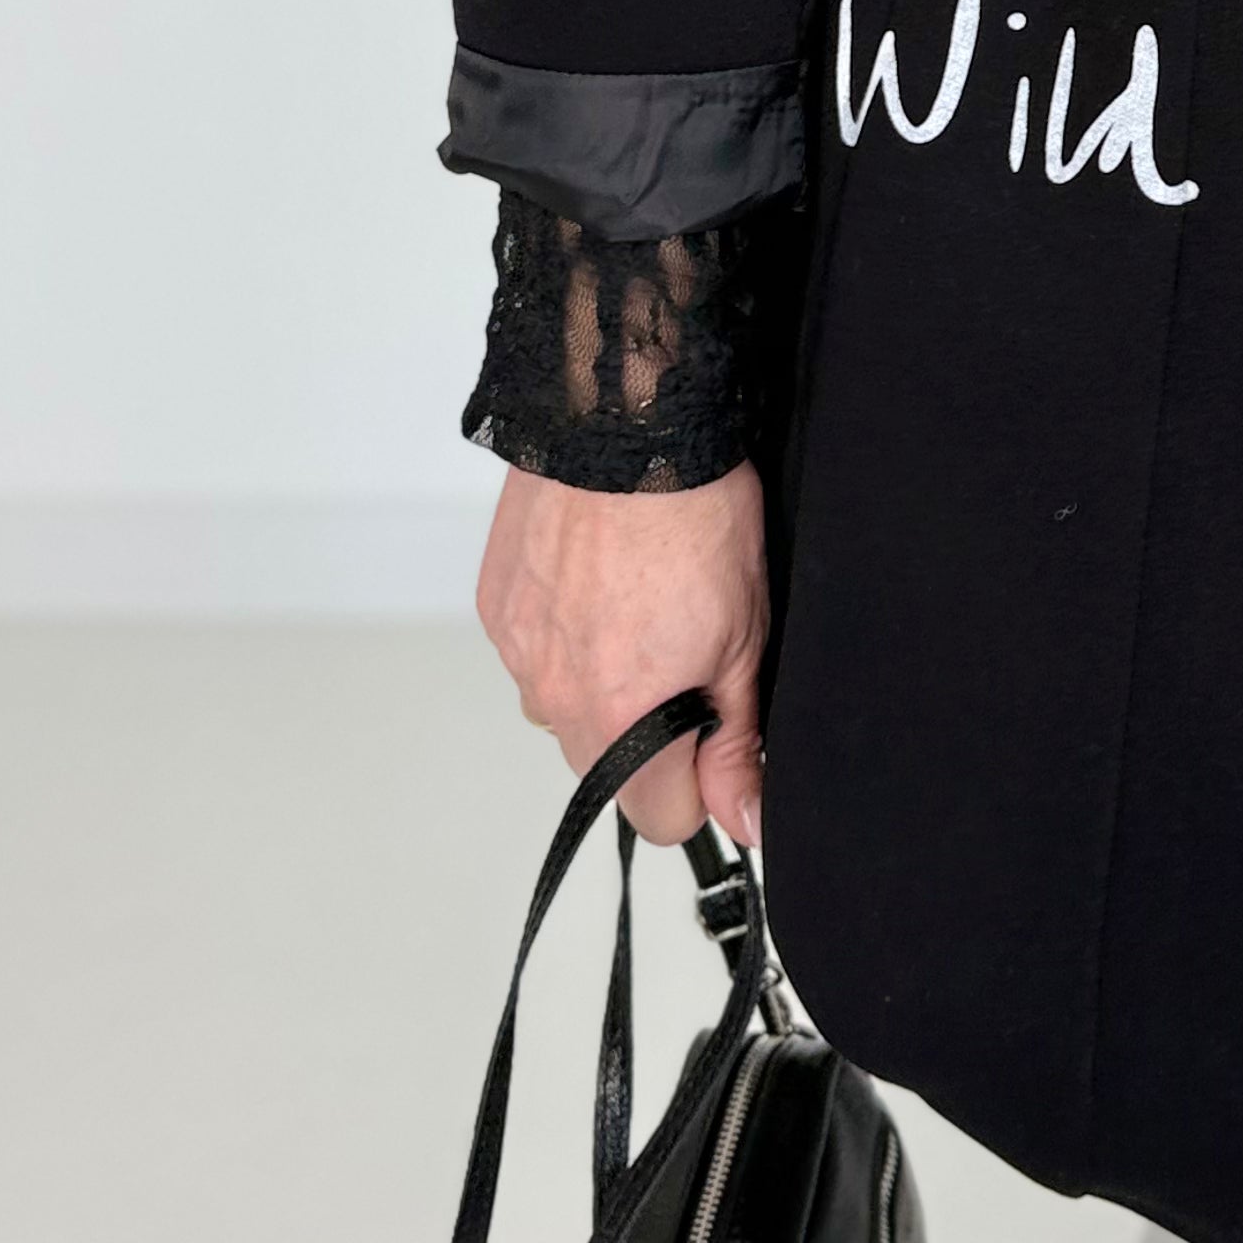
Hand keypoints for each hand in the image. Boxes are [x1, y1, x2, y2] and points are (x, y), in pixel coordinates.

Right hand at [477, 462, 767, 845]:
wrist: (624, 424)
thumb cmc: (696, 518)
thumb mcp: (746, 638)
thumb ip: (737, 741)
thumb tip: (745, 818)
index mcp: (621, 719)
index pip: (660, 818)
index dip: (701, 783)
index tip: (718, 736)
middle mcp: (555, 698)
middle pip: (607, 766)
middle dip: (650, 731)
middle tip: (687, 651)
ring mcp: (518, 653)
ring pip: (566, 707)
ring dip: (601, 681)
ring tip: (640, 606)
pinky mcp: (497, 609)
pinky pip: (534, 654)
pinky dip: (566, 633)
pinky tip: (599, 581)